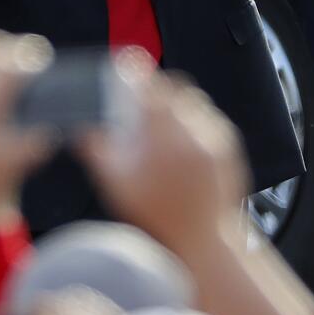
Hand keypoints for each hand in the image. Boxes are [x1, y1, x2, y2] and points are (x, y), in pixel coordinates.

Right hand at [78, 52, 249, 251]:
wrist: (203, 242)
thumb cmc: (157, 216)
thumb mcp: (116, 184)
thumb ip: (97, 150)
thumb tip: (83, 128)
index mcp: (162, 131)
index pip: (150, 84)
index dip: (136, 75)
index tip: (127, 73)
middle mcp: (192, 127)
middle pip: (176, 87)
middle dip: (160, 88)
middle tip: (146, 100)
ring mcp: (215, 137)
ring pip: (195, 102)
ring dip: (179, 105)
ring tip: (165, 127)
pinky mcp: (229, 149)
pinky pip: (211, 120)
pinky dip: (196, 123)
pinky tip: (183, 144)